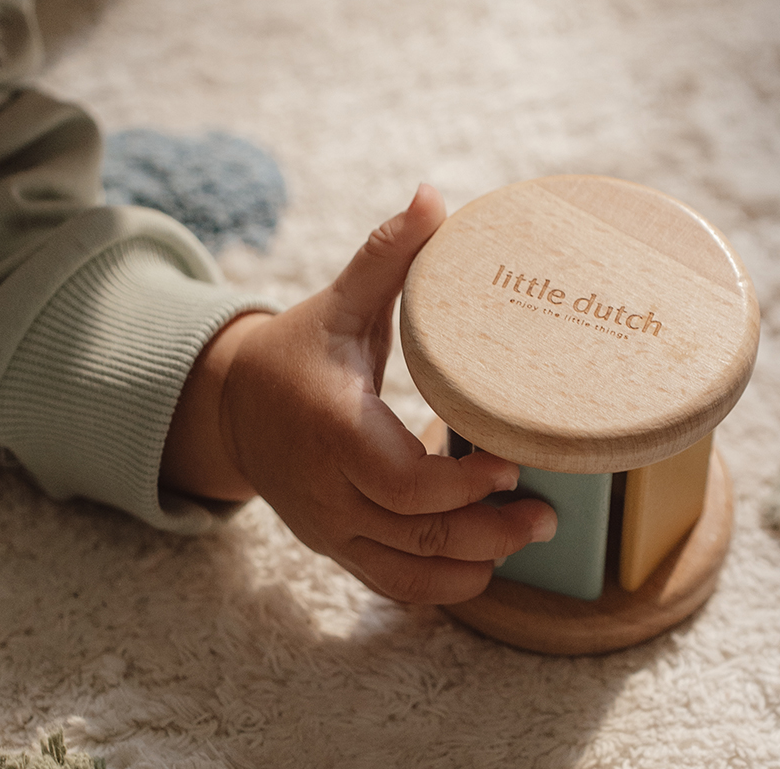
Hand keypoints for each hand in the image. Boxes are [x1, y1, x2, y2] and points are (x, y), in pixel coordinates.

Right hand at [161, 185, 556, 603]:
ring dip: (472, 564)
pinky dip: (439, 585)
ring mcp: (329, 525)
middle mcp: (326, 488)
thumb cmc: (299, 347)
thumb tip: (433, 194)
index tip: (514, 463)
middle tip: (546, 513)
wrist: (233, 405)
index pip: (400, 480)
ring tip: (529, 536)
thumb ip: (388, 252)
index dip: (460, 484)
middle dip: (487, 532)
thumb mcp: (340, 299)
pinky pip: (389, 583)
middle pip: (415, 534)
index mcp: (332, 425)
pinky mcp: (336, 545)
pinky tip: (484, 565)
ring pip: (406, 570)